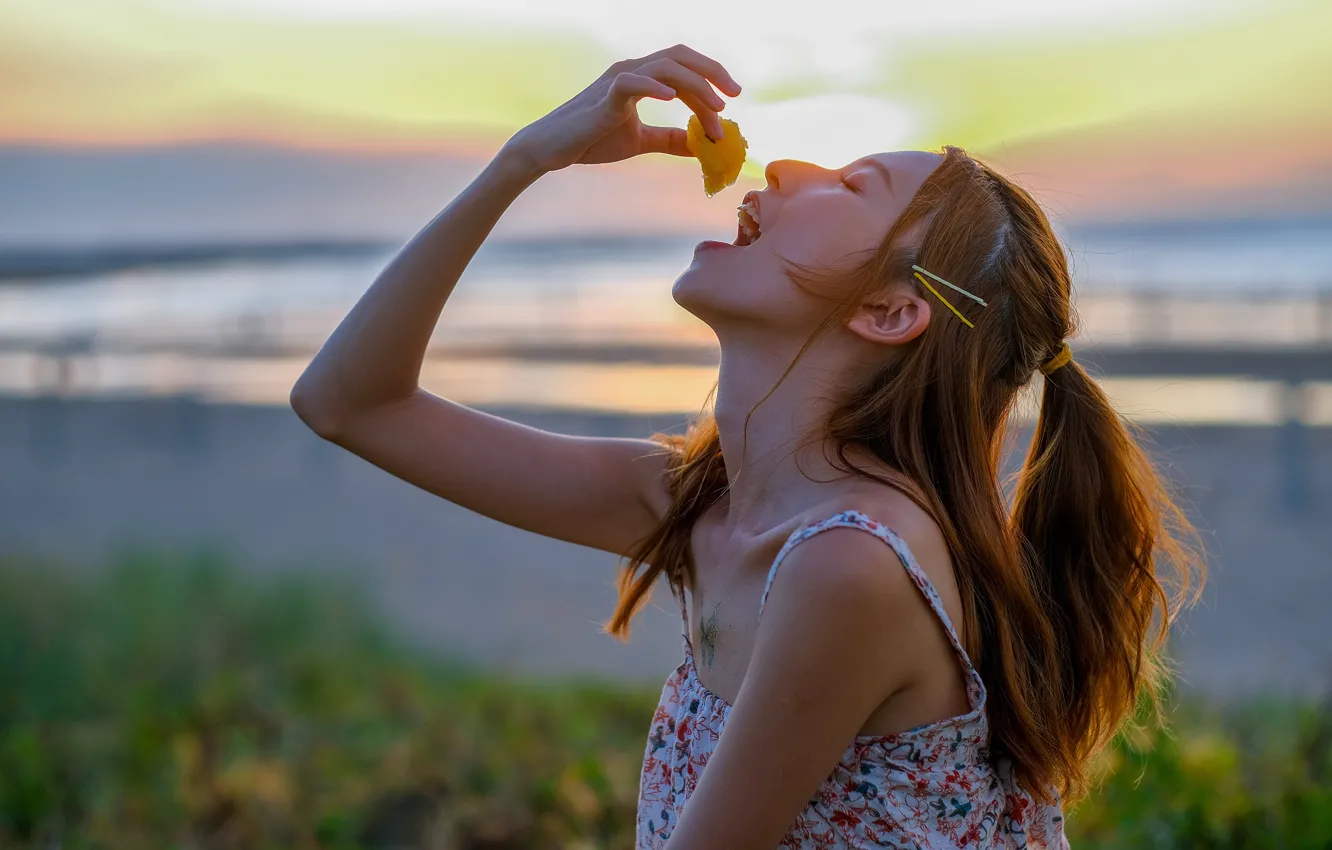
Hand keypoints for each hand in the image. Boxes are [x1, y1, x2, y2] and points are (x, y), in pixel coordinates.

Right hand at [502, 44, 740, 175]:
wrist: (551, 149)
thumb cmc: (591, 141)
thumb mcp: (640, 141)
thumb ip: (669, 139)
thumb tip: (699, 146)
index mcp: (641, 77)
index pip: (684, 72)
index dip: (710, 85)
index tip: (729, 109)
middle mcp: (632, 70)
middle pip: (681, 57)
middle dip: (713, 72)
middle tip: (735, 94)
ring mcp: (619, 79)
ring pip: (666, 67)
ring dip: (696, 87)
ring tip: (716, 109)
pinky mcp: (605, 96)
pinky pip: (634, 82)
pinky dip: (656, 87)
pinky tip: (675, 98)